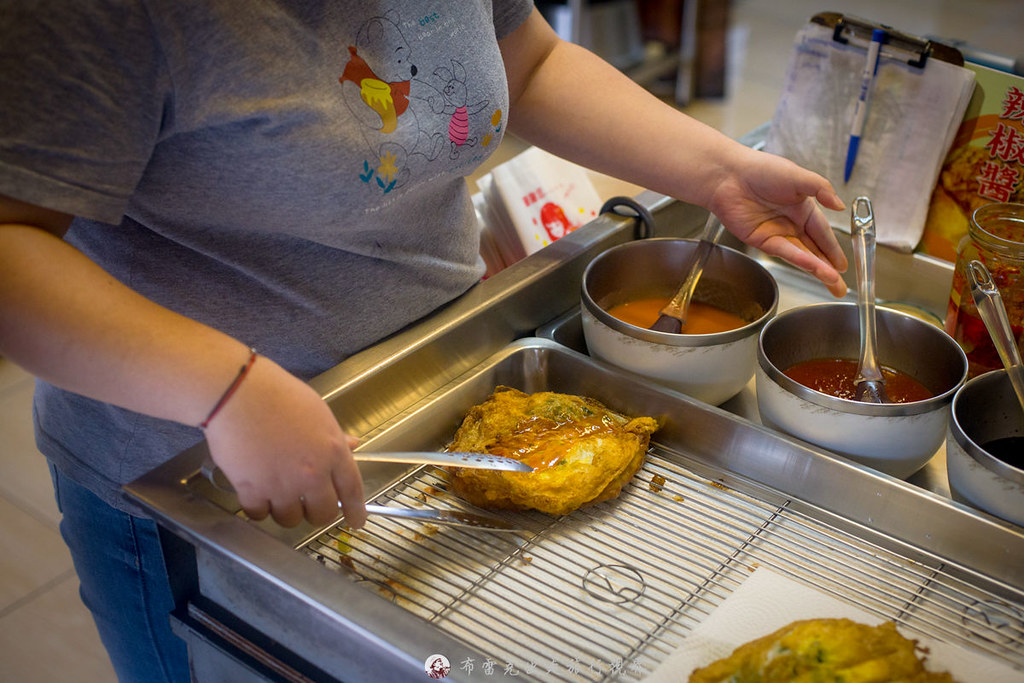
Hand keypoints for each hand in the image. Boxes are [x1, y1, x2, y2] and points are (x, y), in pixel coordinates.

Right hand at [202, 355, 366, 528]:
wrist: (239, 394)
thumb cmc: (278, 395)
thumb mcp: (318, 412)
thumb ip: (334, 436)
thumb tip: (352, 445)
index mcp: (332, 451)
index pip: (352, 490)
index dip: (355, 511)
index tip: (355, 522)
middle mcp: (312, 474)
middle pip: (322, 514)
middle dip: (316, 513)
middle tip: (308, 505)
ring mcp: (282, 485)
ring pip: (290, 520)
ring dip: (286, 511)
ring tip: (278, 493)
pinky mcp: (253, 490)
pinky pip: (260, 514)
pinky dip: (258, 507)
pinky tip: (257, 493)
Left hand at [706, 148, 848, 296]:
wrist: (729, 175)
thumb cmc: (762, 169)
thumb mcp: (799, 176)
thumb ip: (821, 189)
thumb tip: (840, 205)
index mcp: (803, 208)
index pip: (823, 233)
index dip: (834, 250)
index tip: (844, 266)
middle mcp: (791, 223)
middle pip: (814, 249)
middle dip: (829, 268)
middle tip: (841, 286)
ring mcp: (777, 233)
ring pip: (802, 255)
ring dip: (817, 269)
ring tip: (833, 282)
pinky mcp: (761, 240)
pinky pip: (785, 252)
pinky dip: (800, 260)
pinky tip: (814, 267)